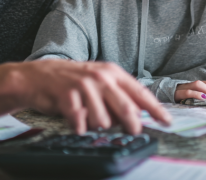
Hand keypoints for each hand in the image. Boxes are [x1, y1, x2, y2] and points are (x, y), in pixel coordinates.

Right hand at [0, 59, 171, 134]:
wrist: (38, 77)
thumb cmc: (72, 83)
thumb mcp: (99, 83)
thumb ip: (118, 96)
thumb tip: (138, 117)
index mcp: (113, 73)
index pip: (140, 93)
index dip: (155, 109)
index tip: (167, 121)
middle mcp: (102, 76)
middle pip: (127, 109)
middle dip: (132, 125)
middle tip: (133, 132)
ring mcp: (85, 85)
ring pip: (104, 120)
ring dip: (98, 126)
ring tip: (89, 119)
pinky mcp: (68, 95)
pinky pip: (81, 122)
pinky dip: (79, 127)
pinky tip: (75, 122)